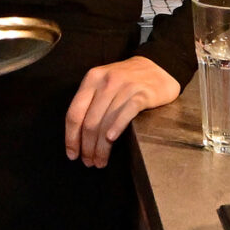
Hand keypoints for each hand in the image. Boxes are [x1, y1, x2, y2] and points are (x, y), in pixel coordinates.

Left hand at [64, 55, 181, 167]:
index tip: (72, 154)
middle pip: (89, 122)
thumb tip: (77, 136)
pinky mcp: (142, 93)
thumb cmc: (127, 80)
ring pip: (105, 122)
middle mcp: (106, 82)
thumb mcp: (104, 83)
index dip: (71, 137)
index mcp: (92, 79)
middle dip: (87, 147)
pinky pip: (126, 113)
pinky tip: (111, 140)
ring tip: (100, 161)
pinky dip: (117, 127)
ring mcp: (124, 87)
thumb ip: (90, 102)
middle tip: (89, 162)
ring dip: (101, 147)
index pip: (74, 113)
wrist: (158, 67)